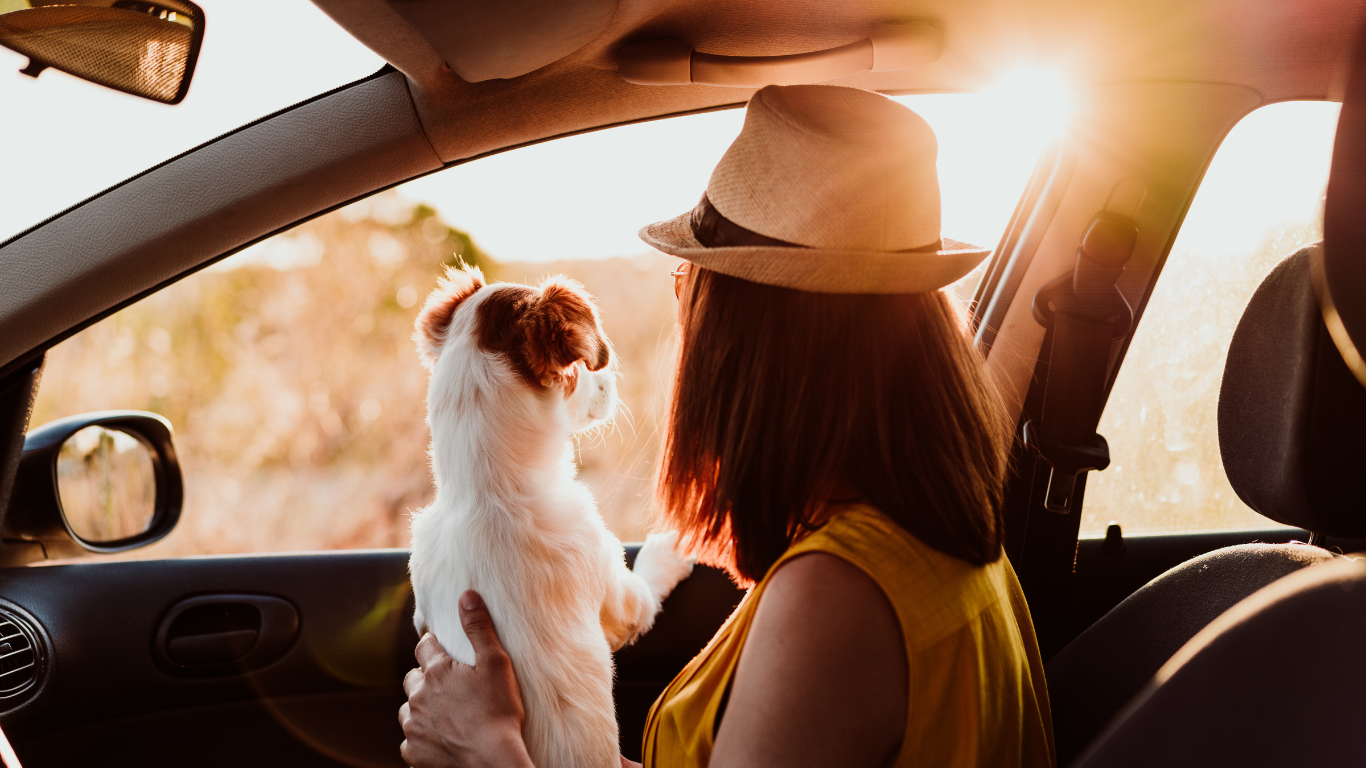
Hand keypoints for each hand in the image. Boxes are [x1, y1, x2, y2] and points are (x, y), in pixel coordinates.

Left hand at [399, 591, 533, 767]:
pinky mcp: (413, 751)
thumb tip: (466, 595)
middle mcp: (417, 696)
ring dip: (421, 707)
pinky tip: (439, 738)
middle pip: (413, 677)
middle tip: (449, 684)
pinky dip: (422, 736)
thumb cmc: (499, 710)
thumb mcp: (496, 662)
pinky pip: (410, 740)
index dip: (435, 646)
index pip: (425, 646)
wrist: (493, 760)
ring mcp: (412, 726)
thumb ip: (478, 627)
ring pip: (408, 708)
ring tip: (444, 712)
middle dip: (426, 676)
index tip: (446, 650)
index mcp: (436, 671)